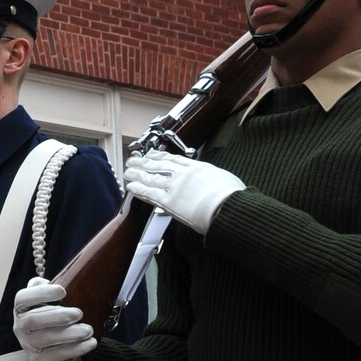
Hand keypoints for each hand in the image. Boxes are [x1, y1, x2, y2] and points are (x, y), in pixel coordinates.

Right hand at [12, 278, 96, 360]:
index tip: (63, 291)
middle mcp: (20, 328)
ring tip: (88, 330)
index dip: (40, 293)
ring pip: (45, 339)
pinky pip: (56, 356)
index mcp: (22, 309)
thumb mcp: (50, 302)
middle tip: (79, 313)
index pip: (22, 299)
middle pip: (32, 320)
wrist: (58, 351)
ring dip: (69, 334)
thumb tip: (63, 278)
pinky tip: (89, 343)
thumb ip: (49, 288)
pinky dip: (75, 349)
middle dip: (57, 316)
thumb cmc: (54, 320)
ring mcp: (29, 346)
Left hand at [123, 152, 244, 235]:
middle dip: (145, 162)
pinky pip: (150, 193)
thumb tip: (216, 183)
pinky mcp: (169, 201)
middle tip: (134, 160)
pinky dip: (139, 189)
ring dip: (138, 174)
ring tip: (128, 171)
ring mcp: (175, 187)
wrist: (227, 206)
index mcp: (198, 168)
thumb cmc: (231, 197)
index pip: (175, 160)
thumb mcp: (225, 179)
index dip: (161, 156)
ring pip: (152, 177)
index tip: (152, 154)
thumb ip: (214, 180)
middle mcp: (184, 174)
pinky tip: (131, 187)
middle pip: (160, 165)